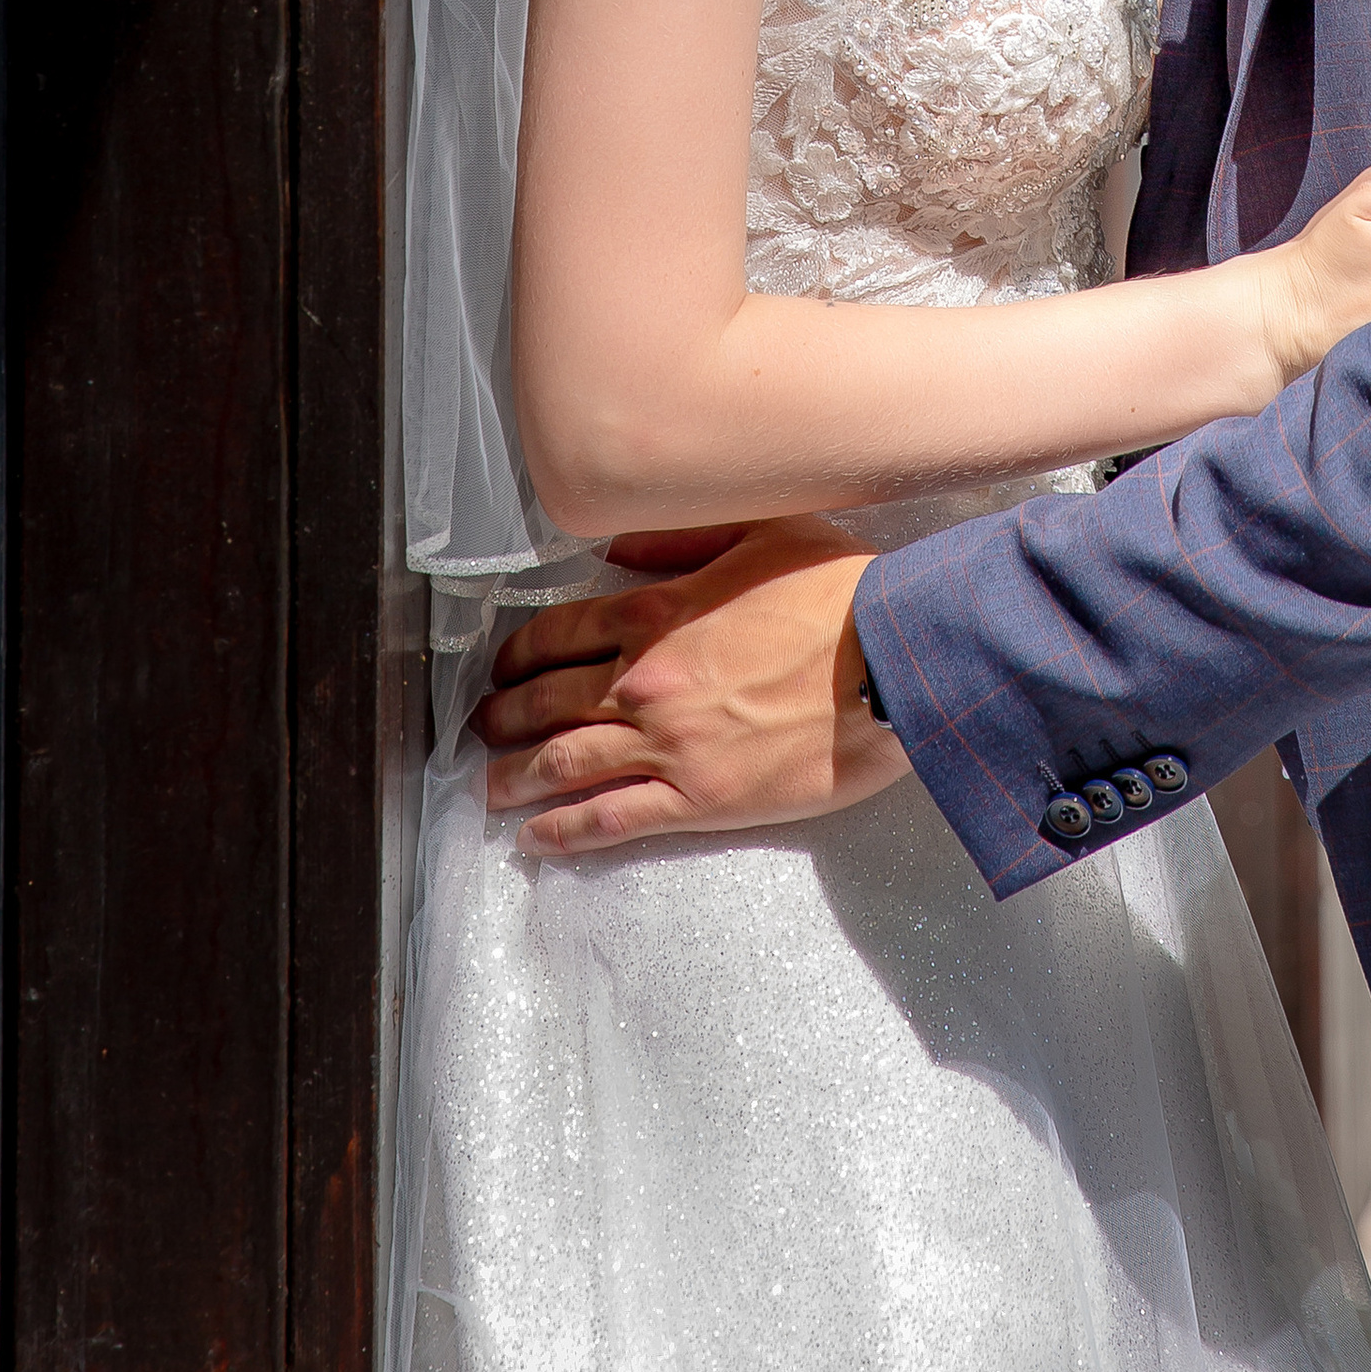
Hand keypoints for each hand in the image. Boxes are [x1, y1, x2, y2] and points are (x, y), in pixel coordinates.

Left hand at [473, 516, 905, 855]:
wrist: (890, 659)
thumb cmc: (837, 589)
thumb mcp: (758, 532)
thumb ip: (677, 542)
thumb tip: (615, 552)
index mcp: (656, 612)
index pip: (559, 635)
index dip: (519, 656)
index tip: (501, 671)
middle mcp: (646, 680)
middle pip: (548, 702)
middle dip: (503, 718)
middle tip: (480, 731)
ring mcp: (668, 744)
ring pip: (565, 764)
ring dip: (515, 778)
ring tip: (489, 790)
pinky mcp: (699, 799)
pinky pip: (612, 818)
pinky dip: (565, 831)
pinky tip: (536, 839)